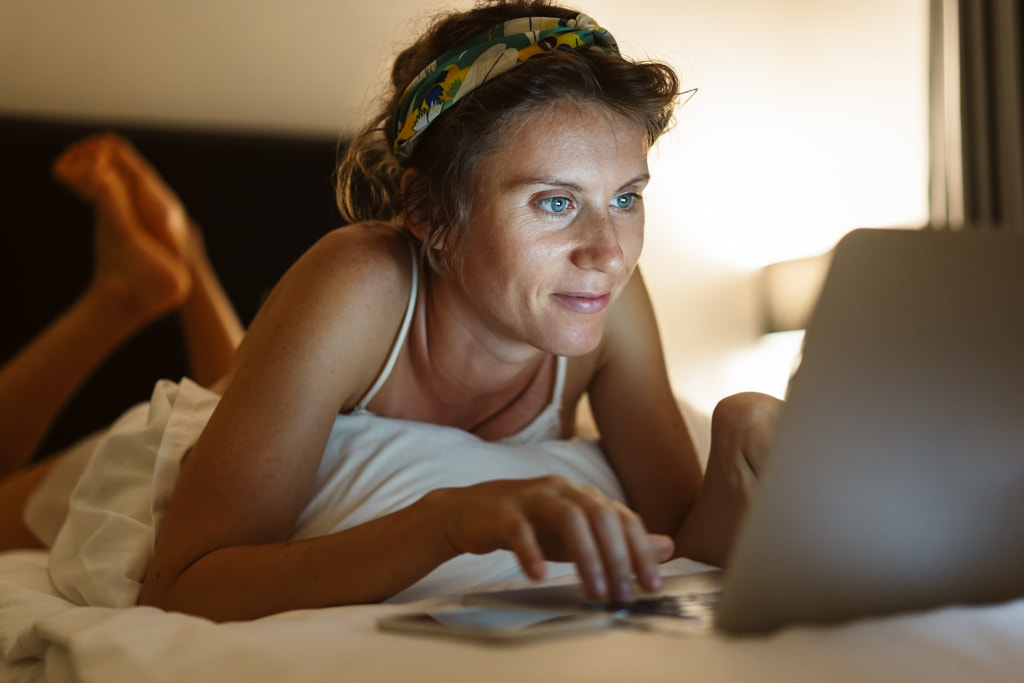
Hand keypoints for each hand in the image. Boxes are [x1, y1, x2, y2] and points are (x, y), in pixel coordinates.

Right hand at [431, 475, 672, 601]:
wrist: (468, 512)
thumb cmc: (529, 524)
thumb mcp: (578, 533)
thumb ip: (619, 539)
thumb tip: (667, 547)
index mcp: (584, 496)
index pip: (622, 518)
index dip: (640, 551)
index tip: (650, 586)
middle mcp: (563, 490)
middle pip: (599, 515)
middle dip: (616, 556)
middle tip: (621, 593)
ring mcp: (531, 496)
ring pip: (567, 517)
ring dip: (585, 555)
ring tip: (593, 590)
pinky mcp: (501, 510)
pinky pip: (519, 528)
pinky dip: (531, 552)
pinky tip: (538, 576)